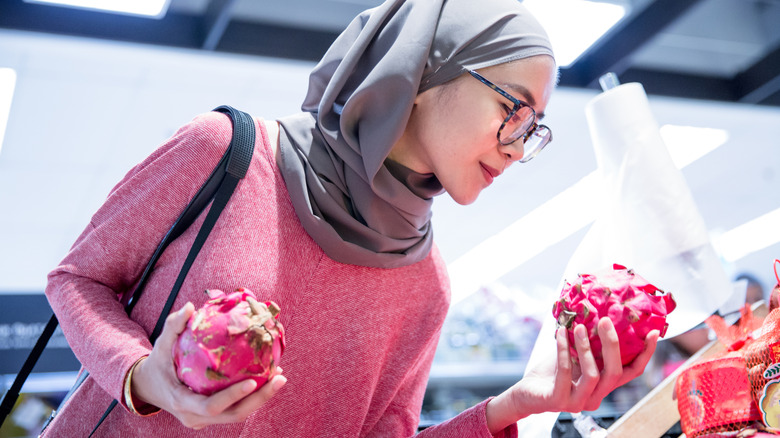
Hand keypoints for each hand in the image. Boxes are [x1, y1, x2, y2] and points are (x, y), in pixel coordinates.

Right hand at [131, 302, 286, 428]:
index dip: (233, 396)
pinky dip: (252, 396)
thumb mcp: (161, 343)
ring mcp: (202, 419)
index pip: (211, 406)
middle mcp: (194, 416)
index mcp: (181, 402)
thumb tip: (190, 306)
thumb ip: (174, 325)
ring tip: (280, 377)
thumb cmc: (158, 363)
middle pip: (232, 415)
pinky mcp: (210, 417)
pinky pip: (234, 409)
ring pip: (237, 415)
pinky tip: (268, 378)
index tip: (253, 382)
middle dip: (259, 399)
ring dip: (261, 398)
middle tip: (279, 378)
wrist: (147, 387)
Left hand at [486, 317, 658, 432]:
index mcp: (604, 385)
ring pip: (593, 375)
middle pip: (615, 373)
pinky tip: (560, 333)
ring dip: (586, 347)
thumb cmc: (553, 371)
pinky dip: (563, 350)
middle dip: (613, 344)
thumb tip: (599, 311)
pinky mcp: (559, 401)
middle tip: (605, 320)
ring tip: (579, 327)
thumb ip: (590, 341)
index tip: (653, 332)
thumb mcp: (575, 354)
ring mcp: (579, 402)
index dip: (646, 354)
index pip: (632, 372)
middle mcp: (596, 396)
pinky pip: (566, 373)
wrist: (527, 392)